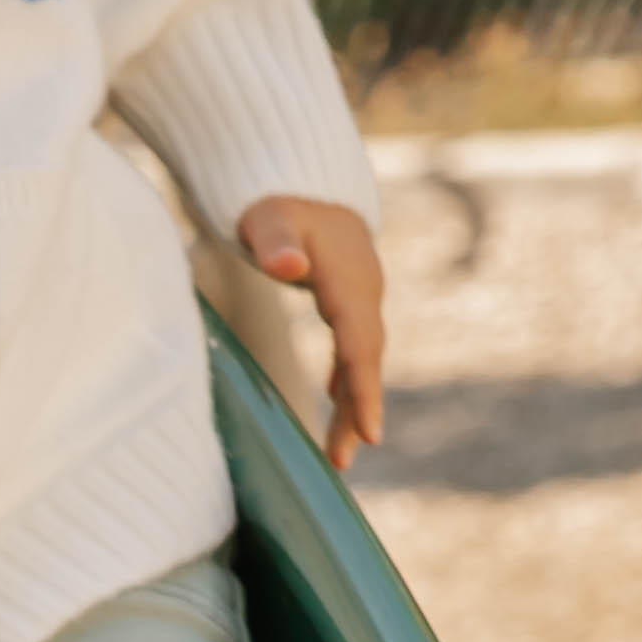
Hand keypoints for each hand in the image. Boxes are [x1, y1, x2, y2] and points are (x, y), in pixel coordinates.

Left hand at [237, 194, 386, 467]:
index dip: (363, 387)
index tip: (370, 432)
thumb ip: (277, 239)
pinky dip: (348, 381)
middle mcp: (362, 292)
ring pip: (361, 359)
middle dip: (358, 410)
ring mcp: (360, 298)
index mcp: (347, 279)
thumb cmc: (277, 200)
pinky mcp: (349, 302)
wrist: (303, 180)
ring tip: (340, 455)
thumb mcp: (270, 216)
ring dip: (352, 404)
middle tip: (344, 460)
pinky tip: (338, 407)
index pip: (359, 342)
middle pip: (365, 360)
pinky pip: (353, 350)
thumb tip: (291, 265)